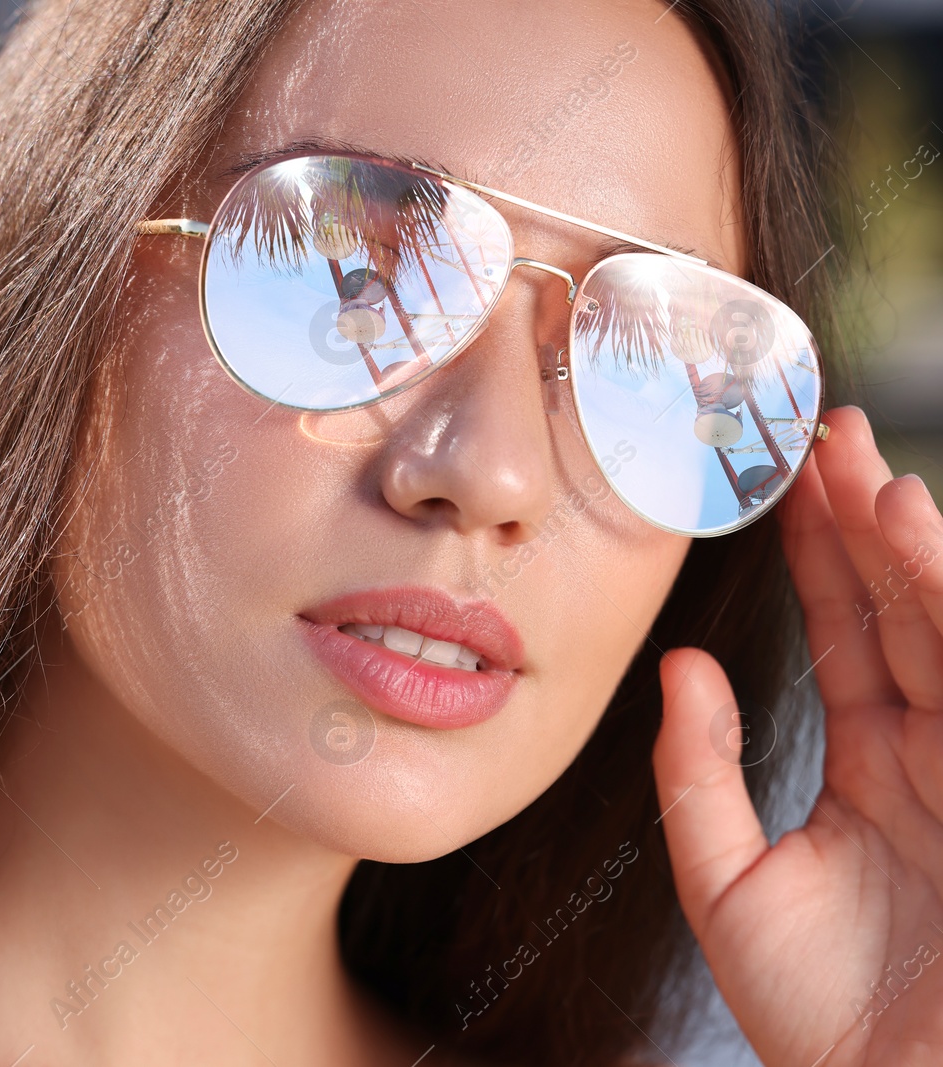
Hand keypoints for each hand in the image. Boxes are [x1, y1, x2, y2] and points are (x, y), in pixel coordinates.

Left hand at [653, 405, 942, 1066]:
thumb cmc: (826, 1017)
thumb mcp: (731, 885)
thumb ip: (700, 775)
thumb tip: (682, 666)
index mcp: (877, 765)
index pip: (847, 632)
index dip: (818, 554)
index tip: (783, 477)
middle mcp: (939, 751)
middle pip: (902, 610)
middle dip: (867, 521)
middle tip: (825, 432)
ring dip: (913, 549)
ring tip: (866, 473)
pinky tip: (915, 540)